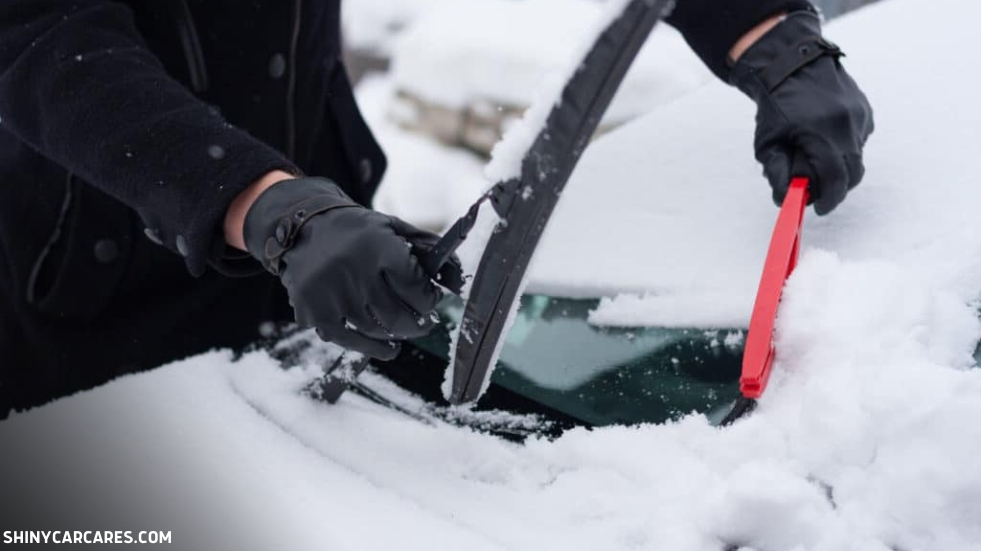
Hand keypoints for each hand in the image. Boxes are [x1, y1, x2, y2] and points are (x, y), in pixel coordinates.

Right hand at [242, 177, 442, 359]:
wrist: (301, 227)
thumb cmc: (357, 232)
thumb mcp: (393, 228)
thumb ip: (429, 249)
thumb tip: (458, 281)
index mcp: (376, 245)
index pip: (415, 286)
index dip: (429, 298)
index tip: (431, 299)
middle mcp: (352, 269)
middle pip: (398, 315)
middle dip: (419, 323)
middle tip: (425, 322)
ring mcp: (331, 294)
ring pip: (376, 331)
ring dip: (397, 334)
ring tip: (405, 329)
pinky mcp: (314, 312)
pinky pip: (350, 341)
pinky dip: (373, 349)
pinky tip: (389, 347)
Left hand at [730, 11, 873, 214]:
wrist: (792, 63)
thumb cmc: (775, 104)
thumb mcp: (767, 142)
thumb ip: (777, 173)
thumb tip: (787, 199)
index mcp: (821, 133)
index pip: (835, 179)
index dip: (829, 199)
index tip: (819, 209)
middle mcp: (847, 125)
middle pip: (852, 172)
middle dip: (836, 187)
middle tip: (819, 192)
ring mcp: (860, 116)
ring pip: (856, 156)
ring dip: (839, 164)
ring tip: (815, 156)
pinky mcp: (865, 110)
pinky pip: (859, 139)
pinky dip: (844, 146)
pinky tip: (824, 137)